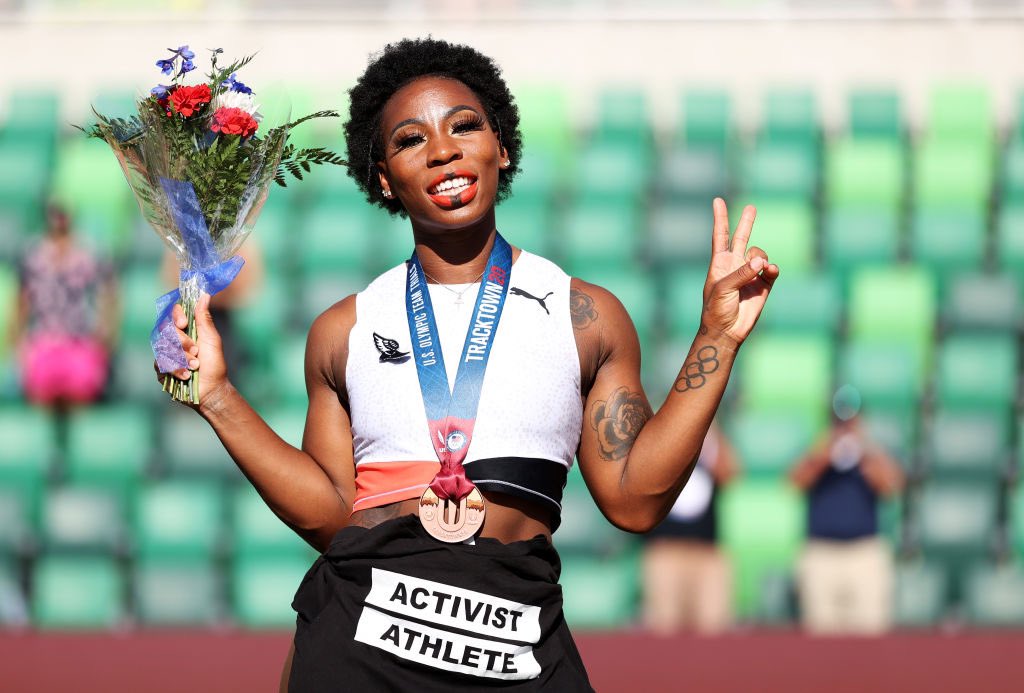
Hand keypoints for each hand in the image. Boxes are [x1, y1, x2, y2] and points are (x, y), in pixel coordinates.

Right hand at [153, 292, 230, 408]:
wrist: (211, 390)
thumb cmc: (214, 364)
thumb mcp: (212, 339)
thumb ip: (204, 318)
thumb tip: (204, 295)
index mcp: (186, 330)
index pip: (174, 314)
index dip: (176, 316)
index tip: (184, 323)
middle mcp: (173, 340)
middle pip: (166, 330)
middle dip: (182, 342)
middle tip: (196, 352)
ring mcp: (165, 354)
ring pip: (163, 348)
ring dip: (181, 358)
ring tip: (195, 366)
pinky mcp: (161, 369)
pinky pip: (160, 364)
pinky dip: (176, 370)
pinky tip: (186, 375)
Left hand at [701, 198, 778, 346]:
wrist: (727, 331)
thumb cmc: (716, 309)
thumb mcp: (723, 288)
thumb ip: (741, 272)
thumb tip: (761, 261)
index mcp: (720, 263)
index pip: (720, 236)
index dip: (720, 218)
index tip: (717, 201)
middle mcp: (735, 266)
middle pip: (741, 238)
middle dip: (746, 223)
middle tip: (751, 207)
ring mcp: (750, 274)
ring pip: (759, 254)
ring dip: (760, 257)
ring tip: (759, 268)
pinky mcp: (763, 285)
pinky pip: (771, 270)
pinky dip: (772, 268)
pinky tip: (769, 270)